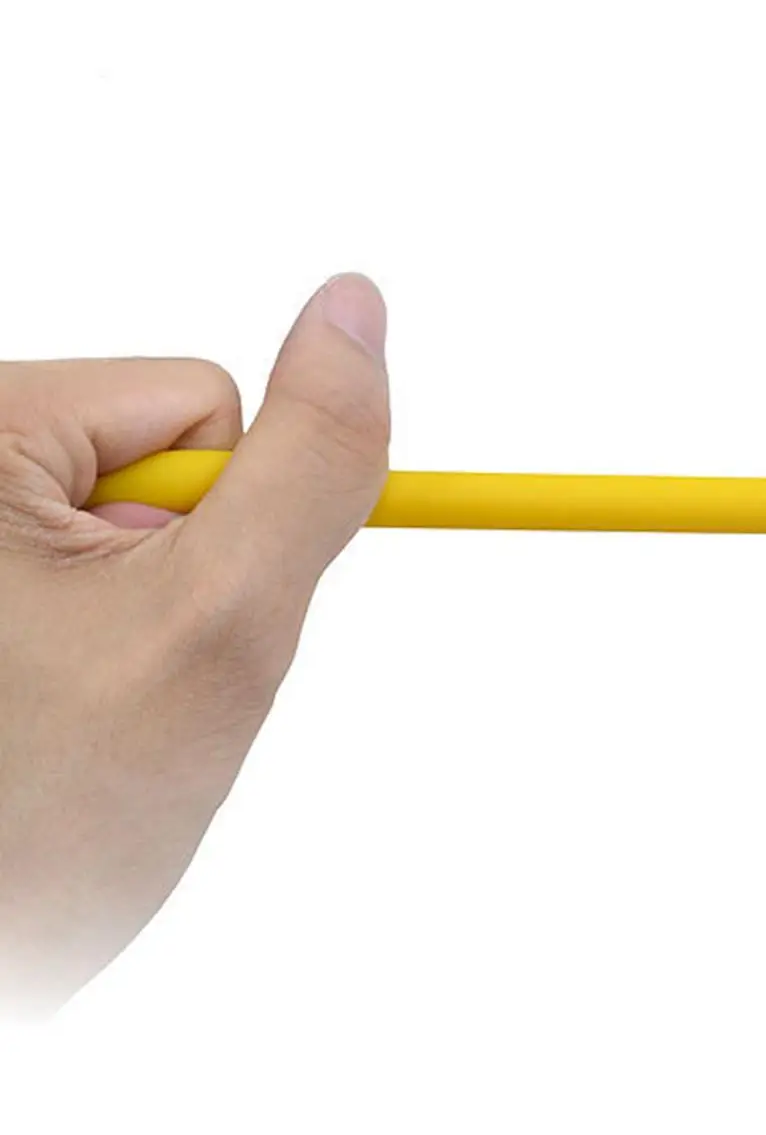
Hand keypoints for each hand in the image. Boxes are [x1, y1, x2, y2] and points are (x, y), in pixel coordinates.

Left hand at [0, 275, 388, 1017]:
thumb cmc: (40, 824)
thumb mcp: (216, 627)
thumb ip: (310, 464)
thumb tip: (357, 310)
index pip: (199, 407)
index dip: (231, 532)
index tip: (175, 626)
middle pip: (160, 469)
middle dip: (180, 587)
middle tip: (117, 697)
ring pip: (132, 535)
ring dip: (144, 630)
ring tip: (76, 727)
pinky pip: (84, 580)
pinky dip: (96, 656)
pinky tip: (48, 729)